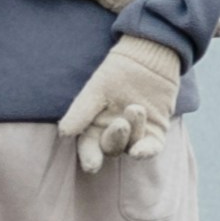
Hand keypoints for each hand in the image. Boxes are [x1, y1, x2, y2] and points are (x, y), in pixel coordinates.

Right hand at [57, 25, 182, 189]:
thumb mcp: (96, 88)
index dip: (90, 157)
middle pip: (111, 148)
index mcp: (96, 125)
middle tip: (119, 123)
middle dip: (114, 140)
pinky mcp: (156, 131)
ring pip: (130, 146)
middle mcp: (115, 133)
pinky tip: (141, 152)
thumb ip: (81, 111)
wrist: (148, 55)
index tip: (91, 165)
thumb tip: (63, 133)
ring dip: (132, 133)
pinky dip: (146, 151)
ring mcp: (136, 134)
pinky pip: (152, 148)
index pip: (90, 146)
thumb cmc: (118, 70)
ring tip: (135, 108)